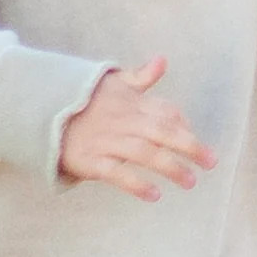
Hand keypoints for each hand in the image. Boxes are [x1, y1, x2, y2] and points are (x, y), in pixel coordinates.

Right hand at [58, 56, 212, 201]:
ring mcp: (107, 142)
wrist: (45, 117)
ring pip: (145, 154)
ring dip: (170, 168)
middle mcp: (124, 121)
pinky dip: (136, 184)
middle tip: (211, 163)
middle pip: (163, 133)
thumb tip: (162, 60)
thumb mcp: (112, 83)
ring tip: (190, 182)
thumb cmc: (87, 102)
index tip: (196, 141)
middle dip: (190, 147)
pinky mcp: (92, 162)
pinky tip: (154, 195)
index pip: (167, 112)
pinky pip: (117, 174)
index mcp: (132, 102)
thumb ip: (140, 76)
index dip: (184, 126)